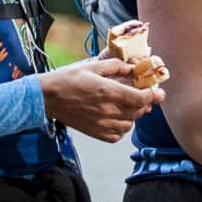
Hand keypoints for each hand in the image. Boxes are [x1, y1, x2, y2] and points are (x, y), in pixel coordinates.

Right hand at [36, 57, 163, 142]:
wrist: (47, 97)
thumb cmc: (67, 80)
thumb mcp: (92, 66)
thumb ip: (115, 67)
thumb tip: (131, 68)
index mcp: (108, 91)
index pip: (141, 98)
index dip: (151, 95)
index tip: (154, 92)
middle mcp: (108, 110)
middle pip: (138, 111)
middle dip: (144, 103)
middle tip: (142, 96)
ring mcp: (102, 124)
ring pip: (129, 124)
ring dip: (133, 115)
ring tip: (126, 106)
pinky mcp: (95, 133)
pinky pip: (117, 136)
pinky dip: (121, 128)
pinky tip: (116, 119)